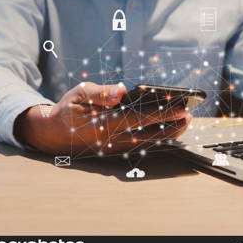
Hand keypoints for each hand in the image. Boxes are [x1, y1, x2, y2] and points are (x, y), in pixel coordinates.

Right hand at [15, 82, 190, 155]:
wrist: (54, 134)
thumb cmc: (68, 110)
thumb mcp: (79, 94)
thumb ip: (101, 93)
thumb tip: (121, 91)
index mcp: (104, 123)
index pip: (140, 118)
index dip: (162, 113)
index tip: (180, 107)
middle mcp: (112, 140)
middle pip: (149, 134)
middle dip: (172, 126)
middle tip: (189, 117)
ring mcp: (115, 148)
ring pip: (148, 144)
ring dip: (168, 135)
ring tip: (184, 124)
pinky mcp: (116, 151)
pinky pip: (141, 147)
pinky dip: (157, 141)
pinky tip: (168, 134)